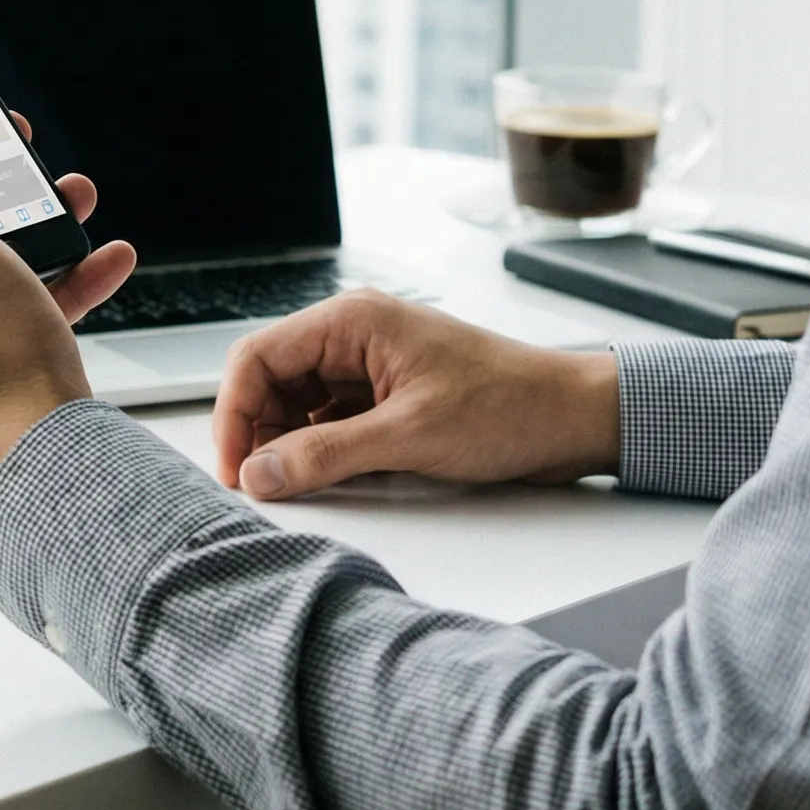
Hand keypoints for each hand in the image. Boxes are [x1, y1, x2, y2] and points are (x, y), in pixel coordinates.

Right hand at [212, 292, 621, 500]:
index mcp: (352, 322)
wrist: (575, 418)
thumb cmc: (510, 406)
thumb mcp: (411, 436)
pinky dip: (318, 451)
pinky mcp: (384, 396)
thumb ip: (327, 456)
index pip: (256, 358)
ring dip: (287, 444)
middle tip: (259, 487)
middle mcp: (353, 336)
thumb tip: (260, 475)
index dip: (234, 415)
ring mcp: (367, 366)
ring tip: (295, 486)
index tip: (235, 469)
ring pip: (296, 404)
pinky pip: (328, 421)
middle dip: (257, 433)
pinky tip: (326, 478)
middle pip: (270, 381)